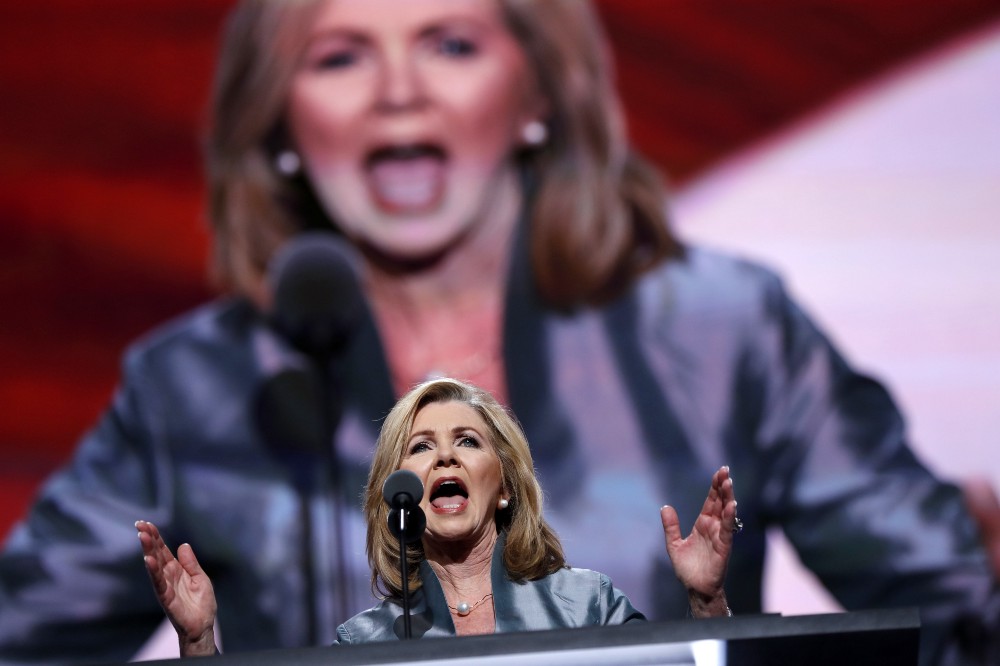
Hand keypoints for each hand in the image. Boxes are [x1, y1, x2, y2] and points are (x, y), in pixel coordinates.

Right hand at [136, 520, 217, 656]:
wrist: (203, 625)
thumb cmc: (201, 603)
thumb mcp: (199, 577)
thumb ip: (190, 562)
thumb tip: (183, 545)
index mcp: (176, 569)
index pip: (162, 550)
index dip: (155, 537)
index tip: (146, 523)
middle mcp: (167, 576)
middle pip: (156, 554)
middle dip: (148, 539)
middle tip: (139, 525)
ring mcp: (165, 586)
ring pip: (154, 565)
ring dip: (148, 550)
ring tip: (141, 536)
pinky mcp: (166, 597)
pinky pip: (158, 582)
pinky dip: (153, 571)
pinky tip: (148, 559)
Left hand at [660, 466, 737, 617]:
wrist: (695, 588)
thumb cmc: (688, 568)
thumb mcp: (674, 545)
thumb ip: (670, 527)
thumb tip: (665, 506)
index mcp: (702, 524)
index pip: (711, 501)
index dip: (715, 487)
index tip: (720, 472)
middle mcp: (713, 527)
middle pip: (720, 502)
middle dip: (723, 486)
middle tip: (726, 471)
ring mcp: (719, 536)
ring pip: (726, 513)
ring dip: (728, 498)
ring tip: (728, 482)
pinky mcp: (723, 547)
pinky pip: (727, 530)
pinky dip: (729, 518)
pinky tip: (731, 506)